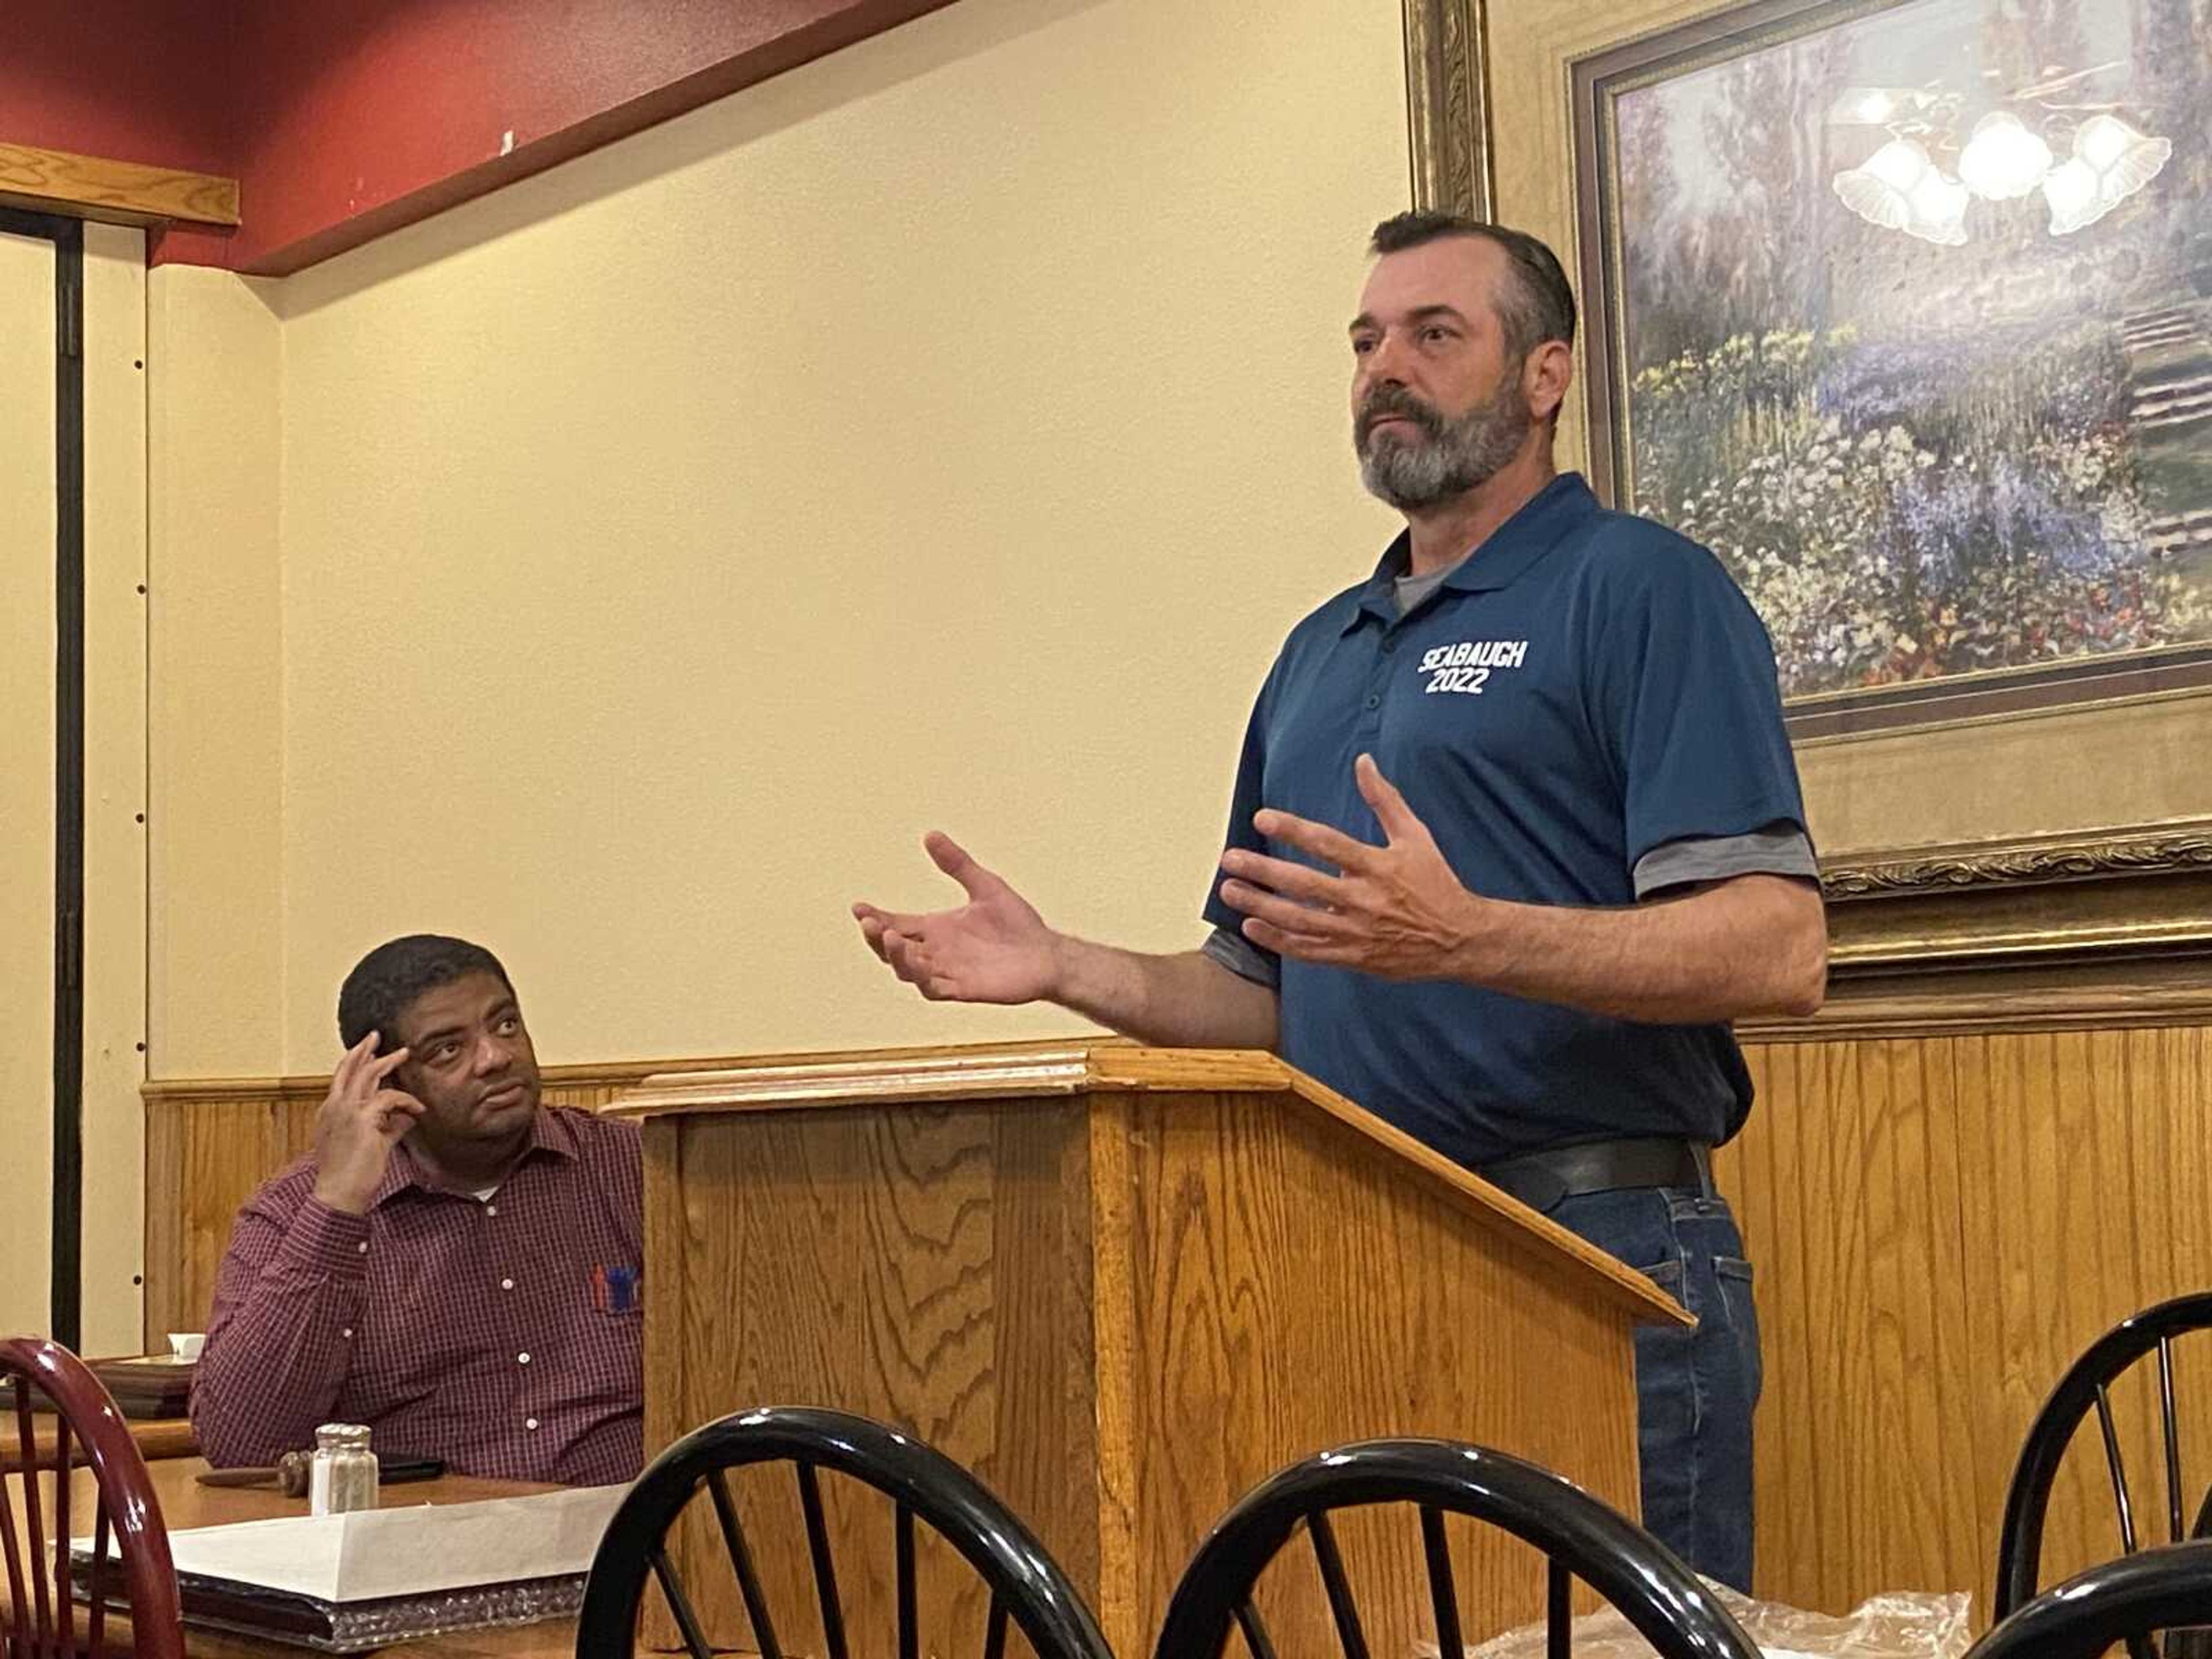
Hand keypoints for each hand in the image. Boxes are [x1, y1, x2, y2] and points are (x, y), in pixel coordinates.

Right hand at [311, 1034, 424, 1214]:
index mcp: (330, 1113)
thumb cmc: (351, 1175)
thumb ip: (386, 1128)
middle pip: (349, 1069)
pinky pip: (390, 1097)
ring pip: (368, 1075)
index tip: (365, 1051)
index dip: (353, 1062)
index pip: (340, 1079)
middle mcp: (334, 1108)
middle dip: (364, 1050)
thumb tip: (405, 1118)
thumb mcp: (368, 1145)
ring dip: (387, 1062)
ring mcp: (346, 1111)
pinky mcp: (363, 1118)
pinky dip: (406, 1100)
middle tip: (376, 1036)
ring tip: (404, 1053)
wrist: (338, 1194)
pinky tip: (418, 1109)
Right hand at [852, 832, 1063, 1004]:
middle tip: (870, 922)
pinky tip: (918, 964)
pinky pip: (933, 989)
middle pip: (892, 949)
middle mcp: (935, 951)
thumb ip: (957, 864)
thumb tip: (930, 834)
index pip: (895, 922)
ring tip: (890, 937)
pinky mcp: (962, 989)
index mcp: (935, 928)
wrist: (1046, 953)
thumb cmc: (1017, 923)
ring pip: (907, 970)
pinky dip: (922, 978)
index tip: (857, 906)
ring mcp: (946, 972)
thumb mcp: (985, 886)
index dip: (874, 917)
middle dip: (877, 937)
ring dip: (896, 956)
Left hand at [1216, 753, 1486, 981]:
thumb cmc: (1436, 882)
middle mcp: (1364, 900)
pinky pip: (1309, 951)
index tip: (1261, 818)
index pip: (1328, 844)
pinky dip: (1278, 941)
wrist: (1460, 940)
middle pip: (1304, 885)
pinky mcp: (1353, 957)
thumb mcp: (1416, 836)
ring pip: (1299, 921)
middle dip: (1263, 871)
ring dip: (1260, 906)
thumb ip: (1385, 799)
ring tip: (1229, 891)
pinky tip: (1252, 927)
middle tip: (1229, 859)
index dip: (1293, 830)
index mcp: (1378, 867)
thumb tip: (1364, 761)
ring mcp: (1356, 932)